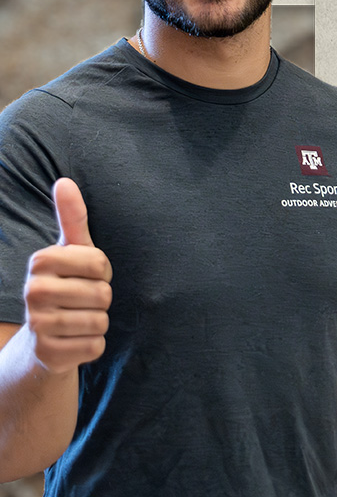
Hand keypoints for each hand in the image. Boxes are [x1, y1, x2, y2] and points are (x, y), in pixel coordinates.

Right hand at [23, 178, 111, 374]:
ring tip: (78, 319)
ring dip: (98, 322)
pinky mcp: (49, 355)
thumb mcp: (73, 249)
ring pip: (101, 320)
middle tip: (82, 301)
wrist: (44, 337)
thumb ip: (72, 216)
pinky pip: (96, 346)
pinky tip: (75, 341)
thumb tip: (64, 181)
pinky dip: (94, 344)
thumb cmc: (68, 283)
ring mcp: (38, 325)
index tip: (85, 275)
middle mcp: (33, 292)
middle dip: (102, 298)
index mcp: (41, 261)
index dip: (102, 271)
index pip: (100, 263)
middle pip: (103, 293)